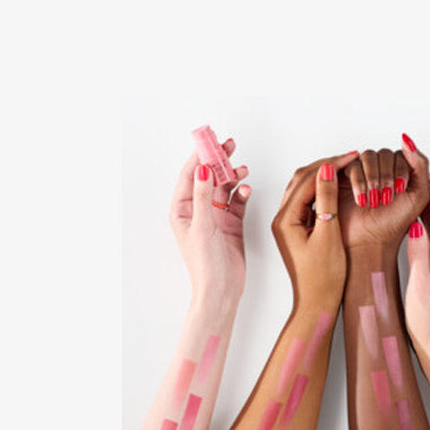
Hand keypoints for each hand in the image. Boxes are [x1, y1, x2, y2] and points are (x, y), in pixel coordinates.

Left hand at [169, 140, 249, 309]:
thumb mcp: (202, 225)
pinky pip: (238, 202)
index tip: (210, 141)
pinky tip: (247, 190)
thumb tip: (204, 169)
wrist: (222, 289)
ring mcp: (216, 217)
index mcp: (182, 210)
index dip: (200, 156)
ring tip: (242, 170)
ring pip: (225, 188)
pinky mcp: (232, 225)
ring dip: (234, 177)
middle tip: (229, 145)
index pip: (191, 176)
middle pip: (209, 178)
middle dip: (219, 161)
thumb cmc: (205, 264)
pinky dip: (243, 194)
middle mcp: (198, 211)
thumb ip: (204, 195)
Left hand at [271, 151, 358, 311]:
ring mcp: (289, 225)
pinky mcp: (297, 231)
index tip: (352, 156)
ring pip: (304, 189)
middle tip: (351, 157)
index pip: (307, 180)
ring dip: (324, 176)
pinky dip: (323, 191)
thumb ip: (327, 200)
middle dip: (326, 165)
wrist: (317, 303)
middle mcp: (282, 219)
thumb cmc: (323, 278)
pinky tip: (340, 188)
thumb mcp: (328, 234)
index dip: (331, 164)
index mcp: (285, 219)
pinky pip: (308, 202)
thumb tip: (328, 169)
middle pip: (302, 180)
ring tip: (348, 168)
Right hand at [337, 134, 429, 254]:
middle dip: (386, 176)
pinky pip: (352, 165)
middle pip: (384, 154)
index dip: (400, 171)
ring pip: (368, 156)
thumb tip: (407, 140)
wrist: (369, 242)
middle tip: (385, 199)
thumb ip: (420, 165)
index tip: (399, 191)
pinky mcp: (346, 177)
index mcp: (404, 172)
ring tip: (373, 200)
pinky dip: (358, 181)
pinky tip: (361, 199)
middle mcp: (384, 170)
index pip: (403, 154)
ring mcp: (364, 172)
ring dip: (372, 178)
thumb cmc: (393, 225)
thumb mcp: (419, 195)